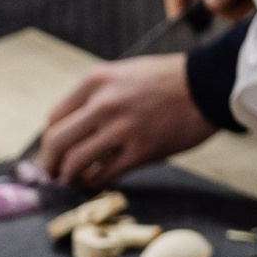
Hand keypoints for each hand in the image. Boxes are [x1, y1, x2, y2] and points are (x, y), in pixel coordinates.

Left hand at [37, 55, 213, 187]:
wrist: (207, 85)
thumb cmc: (169, 79)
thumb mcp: (124, 74)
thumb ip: (98, 96)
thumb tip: (76, 127)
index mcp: (96, 81)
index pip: (55, 117)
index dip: (50, 140)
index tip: (53, 151)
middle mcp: (103, 104)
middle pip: (57, 141)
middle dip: (48, 163)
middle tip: (50, 174)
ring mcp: (121, 129)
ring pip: (75, 162)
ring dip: (68, 176)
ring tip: (71, 181)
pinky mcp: (141, 151)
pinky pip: (104, 174)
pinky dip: (92, 183)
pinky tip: (93, 183)